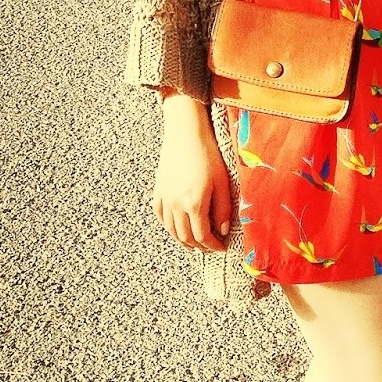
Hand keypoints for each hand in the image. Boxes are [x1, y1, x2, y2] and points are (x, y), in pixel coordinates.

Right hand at [152, 95, 232, 251]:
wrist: (186, 133)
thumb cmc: (208, 154)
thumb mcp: (222, 182)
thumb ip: (223, 209)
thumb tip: (223, 230)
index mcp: (194, 203)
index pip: (203, 236)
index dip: (213, 246)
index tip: (221, 248)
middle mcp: (176, 204)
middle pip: (186, 237)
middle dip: (199, 247)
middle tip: (209, 248)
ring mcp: (165, 198)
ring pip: (171, 230)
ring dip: (183, 241)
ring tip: (194, 244)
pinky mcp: (158, 190)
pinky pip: (160, 216)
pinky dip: (168, 227)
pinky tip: (177, 228)